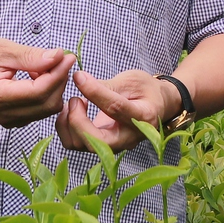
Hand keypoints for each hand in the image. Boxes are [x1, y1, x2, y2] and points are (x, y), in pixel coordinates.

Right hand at [0, 37, 74, 127]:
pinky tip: (40, 79)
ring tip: (49, 67)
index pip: (37, 92)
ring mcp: (3, 120)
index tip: (68, 57)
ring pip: (44, 110)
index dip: (57, 75)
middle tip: (62, 59)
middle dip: (58, 81)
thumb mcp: (2, 48)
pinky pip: (37, 112)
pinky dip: (45, 96)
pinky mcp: (9, 121)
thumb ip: (31, 56)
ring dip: (53, 88)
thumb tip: (58, 57)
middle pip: (44, 104)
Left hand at [57, 68, 179, 153]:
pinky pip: (75, 143)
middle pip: (95, 141)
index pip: (115, 108)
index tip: (79, 76)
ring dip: (68, 123)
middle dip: (77, 120)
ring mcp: (113, 145)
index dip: (94, 92)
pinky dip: (66, 128)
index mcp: (142, 117)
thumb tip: (80, 79)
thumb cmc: (146, 91)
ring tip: (75, 102)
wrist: (157, 107)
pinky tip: (73, 111)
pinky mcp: (101, 146)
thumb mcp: (133, 80)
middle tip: (76, 99)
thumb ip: (108, 84)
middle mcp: (128, 138)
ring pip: (81, 145)